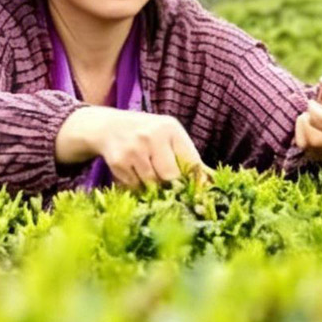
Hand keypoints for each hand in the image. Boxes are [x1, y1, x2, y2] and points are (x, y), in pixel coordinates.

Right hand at [56, 106, 204, 187]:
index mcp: (171, 128)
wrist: (108, 126)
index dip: (195, 182)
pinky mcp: (119, 161)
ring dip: (153, 188)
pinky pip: (135, 186)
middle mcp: (153, 135)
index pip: (191, 161)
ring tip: (150, 178)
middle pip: (171, 177)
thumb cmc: (147, 135)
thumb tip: (213, 183)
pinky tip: (134, 174)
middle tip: (170, 189)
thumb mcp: (168, 137)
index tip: (197, 195)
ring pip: (152, 184)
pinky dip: (137, 187)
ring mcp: (134, 148)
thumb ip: (188, 159)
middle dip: (172, 186)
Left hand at [294, 69, 321, 163]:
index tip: (310, 103)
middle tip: (308, 112)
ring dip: (305, 130)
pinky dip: (307, 140)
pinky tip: (314, 130)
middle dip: (306, 123)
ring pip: (312, 147)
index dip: (314, 113)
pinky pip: (311, 154)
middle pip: (317, 139)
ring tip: (311, 120)